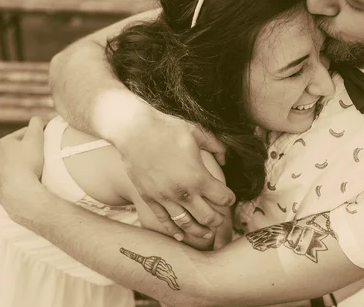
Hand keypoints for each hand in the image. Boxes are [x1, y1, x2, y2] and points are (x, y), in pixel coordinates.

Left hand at [0, 117, 46, 222]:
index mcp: (4, 143)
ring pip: (9, 166)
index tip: (46, 138)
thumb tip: (38, 118)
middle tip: (41, 155)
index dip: (36, 134)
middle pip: (15, 150)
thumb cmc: (28, 162)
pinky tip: (22, 183)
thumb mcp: (36, 138)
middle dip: (26, 150)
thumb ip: (37, 123)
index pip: (23, 133)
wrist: (20, 192)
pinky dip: (13, 180)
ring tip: (33, 170)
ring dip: (19, 166)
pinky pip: (6, 181)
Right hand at [116, 107, 235, 240]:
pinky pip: (164, 221)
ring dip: (200, 231)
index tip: (229, 197)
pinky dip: (174, 231)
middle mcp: (183, 192)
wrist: (134, 130)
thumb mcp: (198, 132)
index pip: (223, 198)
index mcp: (199, 177)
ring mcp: (165, 198)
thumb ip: (216, 147)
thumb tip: (225, 159)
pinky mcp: (149, 198)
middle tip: (221, 219)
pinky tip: (181, 236)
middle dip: (218, 220)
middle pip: (208, 217)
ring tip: (207, 234)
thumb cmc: (167, 128)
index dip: (230, 199)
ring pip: (187, 224)